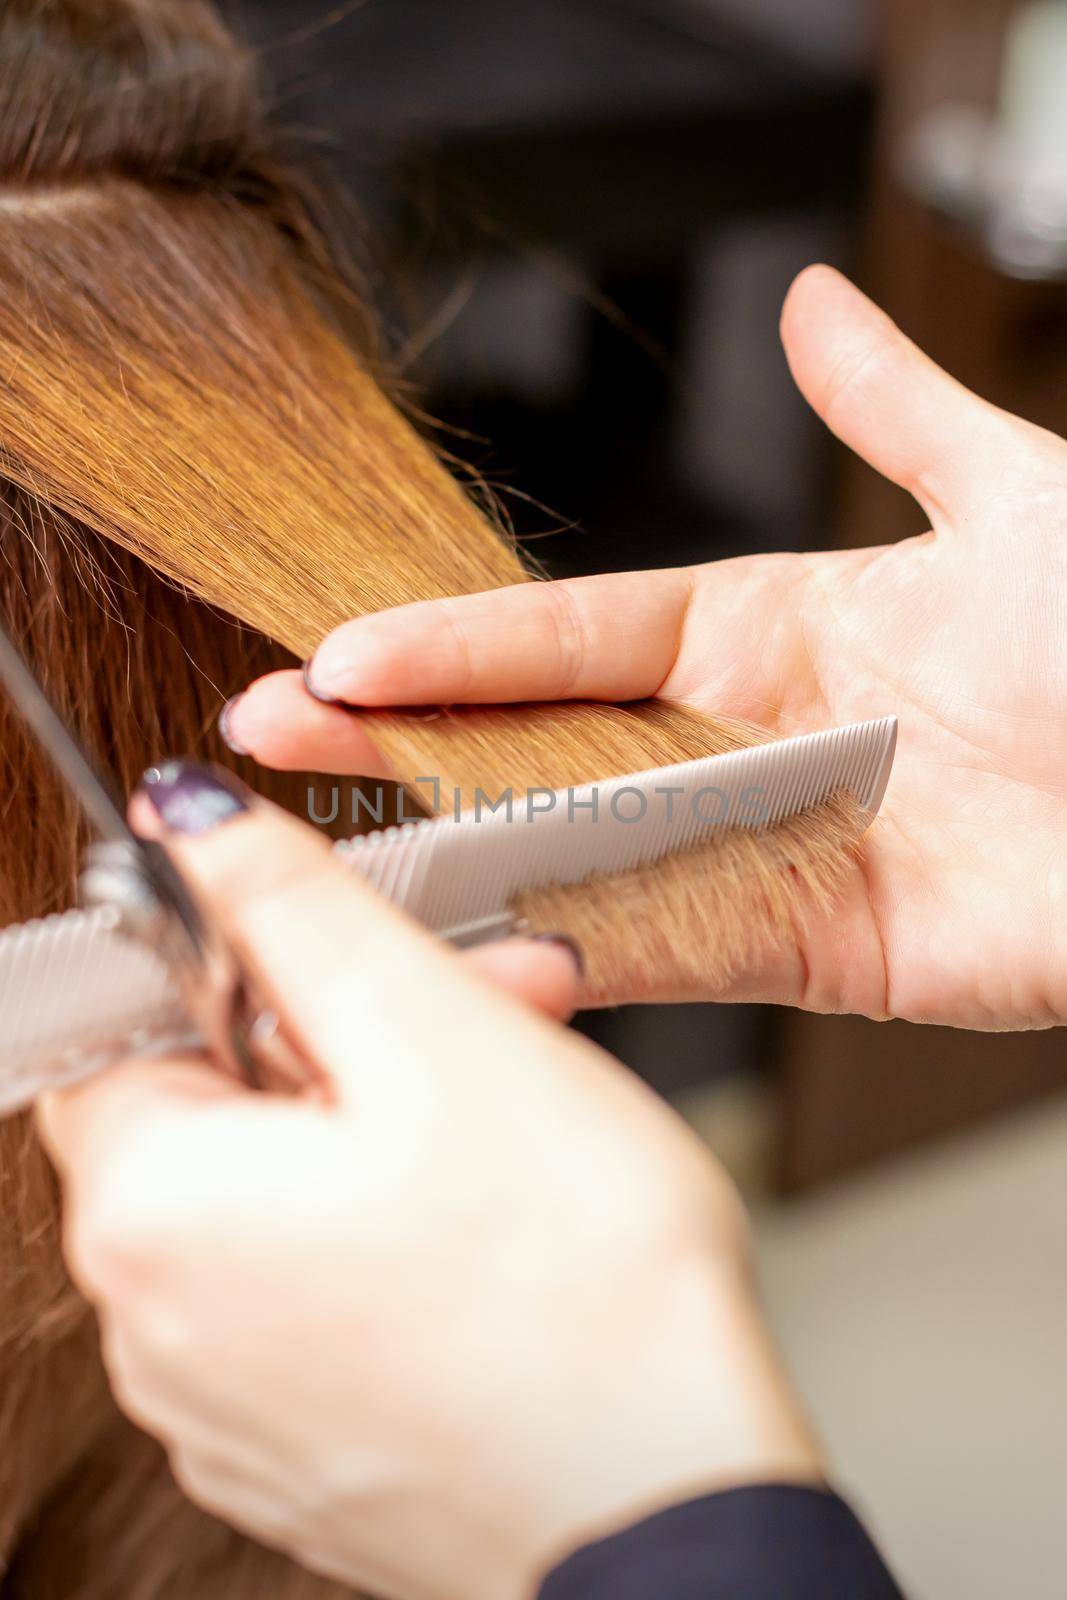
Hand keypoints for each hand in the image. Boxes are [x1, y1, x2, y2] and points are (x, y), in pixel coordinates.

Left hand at [39, 772, 818, 1599]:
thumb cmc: (578, 1285)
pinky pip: (318, 1292)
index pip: (123, 1025)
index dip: (244, 965)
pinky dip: (389, 1231)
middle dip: (347, 1036)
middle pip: (218, 1111)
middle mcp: (158, 1326)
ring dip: (382, 1126)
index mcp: (152, 1214)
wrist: (676, 1509)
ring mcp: (228, 1402)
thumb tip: (184, 821)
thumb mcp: (433, 1031)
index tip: (346, 959)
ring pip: (280, 1199)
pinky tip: (499, 1215)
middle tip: (480, 1011)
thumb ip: (291, 907)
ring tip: (516, 1113)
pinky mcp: (306, 1446)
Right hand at [224, 267, 1066, 1030]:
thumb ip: (893, 408)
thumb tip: (814, 307)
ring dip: (455, 851)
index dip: (459, 644)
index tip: (345, 649)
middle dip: (405, 744)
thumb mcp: (1008, 496)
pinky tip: (479, 941)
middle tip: (274, 736)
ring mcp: (765, 849)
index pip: (576, 634)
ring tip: (328, 849)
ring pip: (581, 850)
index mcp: (775, 630)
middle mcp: (749, 743)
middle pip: (547, 745)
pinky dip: (574, 951)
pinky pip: (669, 949)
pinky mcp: (807, 946)